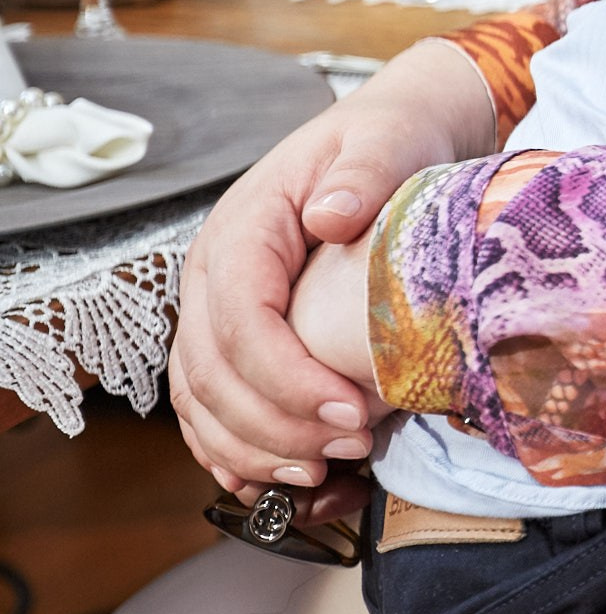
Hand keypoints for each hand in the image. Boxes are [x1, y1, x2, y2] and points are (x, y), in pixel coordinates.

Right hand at [169, 41, 493, 508]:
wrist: (394, 134)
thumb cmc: (390, 137)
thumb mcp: (385, 141)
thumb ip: (362, 173)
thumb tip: (331, 214)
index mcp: (243, 228)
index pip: (240, 318)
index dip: (286, 377)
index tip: (349, 412)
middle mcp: (216, 272)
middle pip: (213, 372)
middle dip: (276, 425)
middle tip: (349, 450)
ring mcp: (220, 307)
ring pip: (203, 399)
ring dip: (256, 447)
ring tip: (325, 473)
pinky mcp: (240, 334)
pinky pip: (213, 404)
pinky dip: (236, 448)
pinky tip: (277, 480)